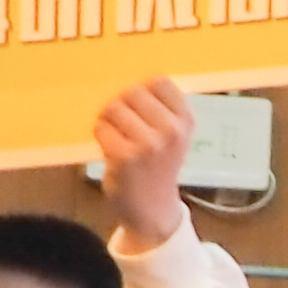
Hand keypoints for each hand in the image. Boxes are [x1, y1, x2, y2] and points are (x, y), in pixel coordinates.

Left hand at [92, 77, 196, 247]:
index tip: (142, 108)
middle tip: (125, 126)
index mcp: (186, 121)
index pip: (159, 81)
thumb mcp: (172, 137)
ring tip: (117, 139)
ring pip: (113, 108)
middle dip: (122, 105)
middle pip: (132, 91)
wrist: (153, 211)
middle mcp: (172, 131)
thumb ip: (159, 109)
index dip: (144, 90)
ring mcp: (149, 144)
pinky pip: (101, 128)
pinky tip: (111, 151)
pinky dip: (101, 136)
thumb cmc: (157, 167)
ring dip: (108, 121)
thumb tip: (122, 76)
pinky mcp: (124, 157)